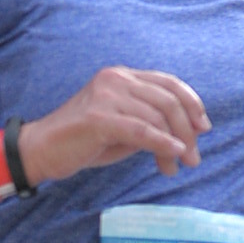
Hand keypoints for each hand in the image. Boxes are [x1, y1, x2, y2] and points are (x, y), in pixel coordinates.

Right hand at [22, 67, 208, 183]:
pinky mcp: (99, 118)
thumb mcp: (122, 127)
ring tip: (178, 166)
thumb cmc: (82, 141)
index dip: (192, 103)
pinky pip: (142, 130)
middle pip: (168, 100)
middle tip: (193, 157)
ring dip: (175, 144)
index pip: (168, 82)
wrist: (41, 151)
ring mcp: (106, 96)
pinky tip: (172, 156)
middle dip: (187, 130)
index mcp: (122, 76)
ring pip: (158, 116)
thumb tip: (185, 136)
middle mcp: (116, 79)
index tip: (203, 128)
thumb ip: (149, 123)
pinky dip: (162, 144)